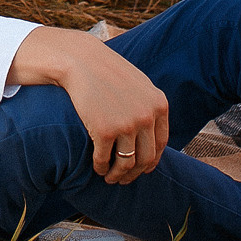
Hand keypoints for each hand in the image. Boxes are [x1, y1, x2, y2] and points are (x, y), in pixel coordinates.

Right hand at [8, 27, 168, 185]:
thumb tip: (153, 136)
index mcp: (159, 105)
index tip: (141, 168)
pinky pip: (104, 159)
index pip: (160, 144)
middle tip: (124, 179)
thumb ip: (150, 107)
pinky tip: (97, 167)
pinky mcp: (104, 131)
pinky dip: (101, 167)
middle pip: (146, 158)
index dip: (150, 161)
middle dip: (135, 173)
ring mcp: (126, 124)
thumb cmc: (108, 72)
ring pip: (127, 163)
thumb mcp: (139, 85)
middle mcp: (146, 116)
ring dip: (118, 175)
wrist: (80, 61)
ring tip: (110, 178)